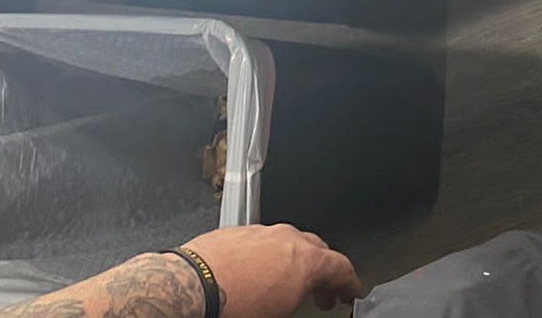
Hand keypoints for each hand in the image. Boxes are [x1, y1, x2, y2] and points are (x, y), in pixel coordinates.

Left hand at [183, 224, 364, 314]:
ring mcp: (262, 231)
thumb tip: (299, 300)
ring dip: (295, 262)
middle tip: (323, 292)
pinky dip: (268, 257)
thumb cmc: (234, 307)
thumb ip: (300, 301)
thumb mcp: (281, 312)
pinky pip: (263, 242)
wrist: (191, 287)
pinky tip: (258, 275)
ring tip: (287, 284)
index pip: (341, 267)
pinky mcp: (238, 232)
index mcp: (307, 260)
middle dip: (324, 272)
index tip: (350, 291)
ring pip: (290, 243)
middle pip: (318, 251)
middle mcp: (288, 239)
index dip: (350, 282)